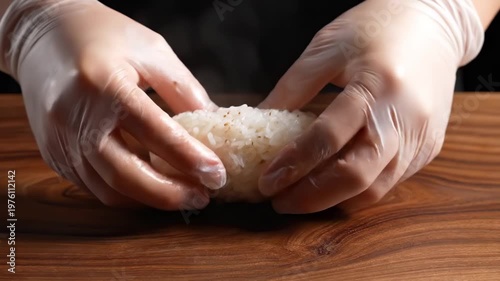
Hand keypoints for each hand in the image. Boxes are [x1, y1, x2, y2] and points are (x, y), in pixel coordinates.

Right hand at [0, 0, 225, 209]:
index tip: (216, 175)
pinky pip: (92, 185)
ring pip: (108, 189)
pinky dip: (125, 192)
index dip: (190, 159)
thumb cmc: (103, 35)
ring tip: (182, 194)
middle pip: (126, 175)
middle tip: (202, 197)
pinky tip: (150, 184)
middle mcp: (76, 118)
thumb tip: (214, 124)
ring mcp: (60, 140)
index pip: (156, 133)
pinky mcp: (53, 153)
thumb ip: (184, 90)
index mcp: (105, 85)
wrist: (44, 35)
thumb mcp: (153, 51)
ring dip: (149, 199)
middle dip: (170, 194)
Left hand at [258, 0, 483, 212]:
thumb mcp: (326, 47)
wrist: (433, 23)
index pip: (328, 138)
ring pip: (376, 188)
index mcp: (377, 85)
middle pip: (356, 176)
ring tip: (301, 198)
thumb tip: (261, 119)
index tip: (266, 181)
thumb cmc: (376, 27)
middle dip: (312, 197)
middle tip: (280, 201)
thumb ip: (293, 87)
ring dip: (334, 200)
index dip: (293, 164)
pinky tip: (334, 186)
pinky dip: (358, 190)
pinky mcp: (429, 147)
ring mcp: (422, 137)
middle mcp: (405, 118)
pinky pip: (391, 180)